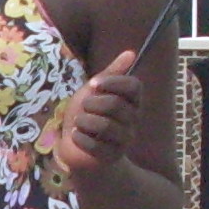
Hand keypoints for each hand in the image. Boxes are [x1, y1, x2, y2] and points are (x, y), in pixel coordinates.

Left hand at [55, 50, 145, 178]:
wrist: (75, 147)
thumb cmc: (86, 114)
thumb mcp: (94, 91)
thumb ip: (111, 74)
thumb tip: (131, 52)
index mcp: (132, 101)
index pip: (134, 86)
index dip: (112, 82)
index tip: (93, 84)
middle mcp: (133, 119)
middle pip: (115, 105)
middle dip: (91, 104)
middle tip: (83, 107)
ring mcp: (125, 140)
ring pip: (104, 126)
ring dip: (84, 122)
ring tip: (79, 123)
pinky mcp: (112, 157)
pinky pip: (95, 145)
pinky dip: (80, 138)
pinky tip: (76, 136)